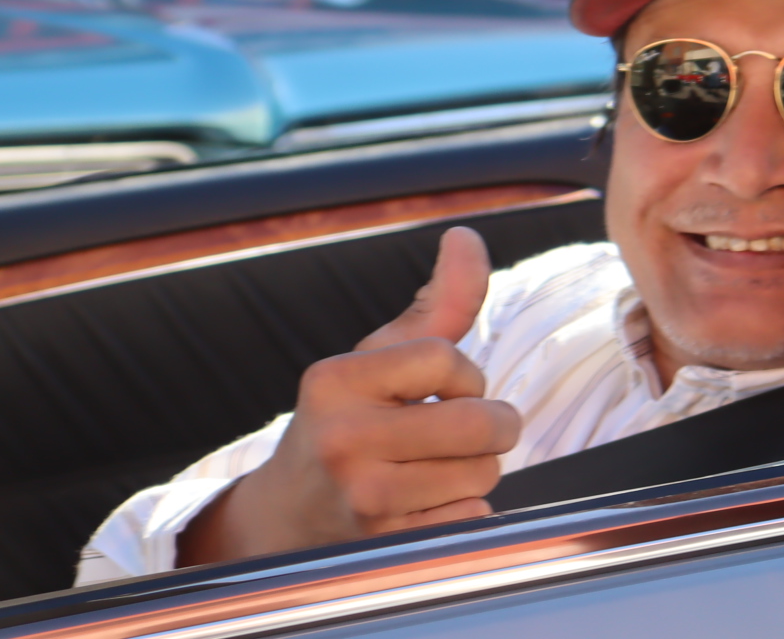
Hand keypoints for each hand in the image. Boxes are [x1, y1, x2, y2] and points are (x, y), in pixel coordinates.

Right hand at [179, 226, 521, 564]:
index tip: (442, 388)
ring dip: (477, 469)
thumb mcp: (382, 357)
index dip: (465, 375)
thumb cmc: (353, 419)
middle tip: (460, 429)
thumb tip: (466, 235)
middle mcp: (340, 439)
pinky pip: (473, 517)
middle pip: (480, 423)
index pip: (449, 358)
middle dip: (491, 423)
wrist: (292, 512)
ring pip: (484, 473)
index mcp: (335, 380)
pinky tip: (424, 504)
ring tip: (433, 467)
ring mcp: (360, 499)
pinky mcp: (384, 547)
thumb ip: (438, 302)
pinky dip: (465, 509)